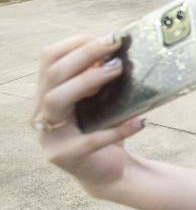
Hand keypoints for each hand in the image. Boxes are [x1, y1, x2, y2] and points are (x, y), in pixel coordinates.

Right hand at [34, 34, 144, 193]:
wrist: (110, 172)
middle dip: (84, 55)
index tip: (105, 37)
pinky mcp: (66, 157)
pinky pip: (91, 139)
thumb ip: (102, 79)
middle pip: (52, 76)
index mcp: (46, 95)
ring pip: (56, 100)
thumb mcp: (103, 101)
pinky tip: (141, 121)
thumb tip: (118, 50)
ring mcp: (49, 136)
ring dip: (88, 81)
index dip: (74, 45)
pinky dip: (118, 129)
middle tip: (114, 45)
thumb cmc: (104, 130)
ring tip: (119, 70)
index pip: (49, 60)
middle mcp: (40, 113)